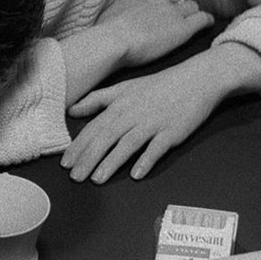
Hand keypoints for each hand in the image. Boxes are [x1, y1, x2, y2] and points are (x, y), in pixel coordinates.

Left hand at [60, 43, 260, 183]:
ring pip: (127, 144)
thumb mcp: (124, 88)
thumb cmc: (158, 86)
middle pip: (105, 138)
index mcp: (119, 105)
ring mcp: (152, 123)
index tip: (65, 162)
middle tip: (74, 177)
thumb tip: (72, 110)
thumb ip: (97, 99)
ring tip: (97, 179)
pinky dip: (146, 160)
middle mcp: (132, 115)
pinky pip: (156, 148)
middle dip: (88, 158)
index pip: (93, 128)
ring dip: (111, 163)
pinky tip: (136, 175)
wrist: (195, 80)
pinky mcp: (172, 132)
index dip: (78, 146)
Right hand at [97, 0, 213, 67]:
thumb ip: (117, 15)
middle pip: (174, 1)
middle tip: (170, 26)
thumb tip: (111, 23)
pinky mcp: (183, 27)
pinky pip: (202, 18)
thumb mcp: (107, 17)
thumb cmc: (104, 33)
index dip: (157, 9)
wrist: (112, 40)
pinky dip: (206, 21)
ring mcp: (171, 12)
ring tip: (191, 25)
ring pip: (190, 7)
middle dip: (174, 11)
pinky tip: (208, 25)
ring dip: (190, 15)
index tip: (154, 19)